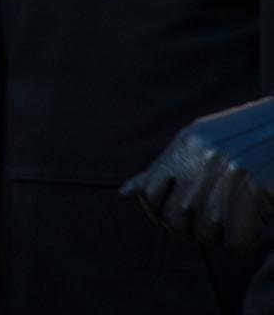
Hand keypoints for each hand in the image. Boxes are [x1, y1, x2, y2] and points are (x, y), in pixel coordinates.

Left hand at [125, 96, 273, 251]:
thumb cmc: (247, 138)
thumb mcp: (202, 143)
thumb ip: (165, 169)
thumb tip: (125, 192)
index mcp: (188, 142)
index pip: (150, 192)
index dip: (158, 213)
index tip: (175, 220)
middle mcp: (204, 155)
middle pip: (176, 217)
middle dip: (189, 230)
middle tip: (208, 228)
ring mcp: (230, 171)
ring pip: (206, 231)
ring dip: (220, 236)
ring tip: (234, 223)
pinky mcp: (256, 187)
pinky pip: (236, 239)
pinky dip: (245, 241)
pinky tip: (254, 227)